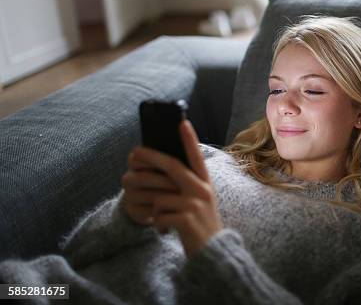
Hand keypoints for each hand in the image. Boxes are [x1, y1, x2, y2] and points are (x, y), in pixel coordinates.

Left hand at [121, 120, 223, 258]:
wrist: (213, 251)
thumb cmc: (201, 223)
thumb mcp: (200, 200)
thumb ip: (187, 186)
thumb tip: (163, 169)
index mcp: (205, 183)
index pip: (196, 157)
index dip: (189, 140)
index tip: (182, 123)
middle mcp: (201, 190)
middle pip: (172, 167)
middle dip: (151, 158)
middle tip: (134, 152)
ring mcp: (194, 204)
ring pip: (160, 196)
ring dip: (153, 206)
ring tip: (160, 215)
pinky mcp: (186, 220)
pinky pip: (159, 215)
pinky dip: (157, 222)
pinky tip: (165, 228)